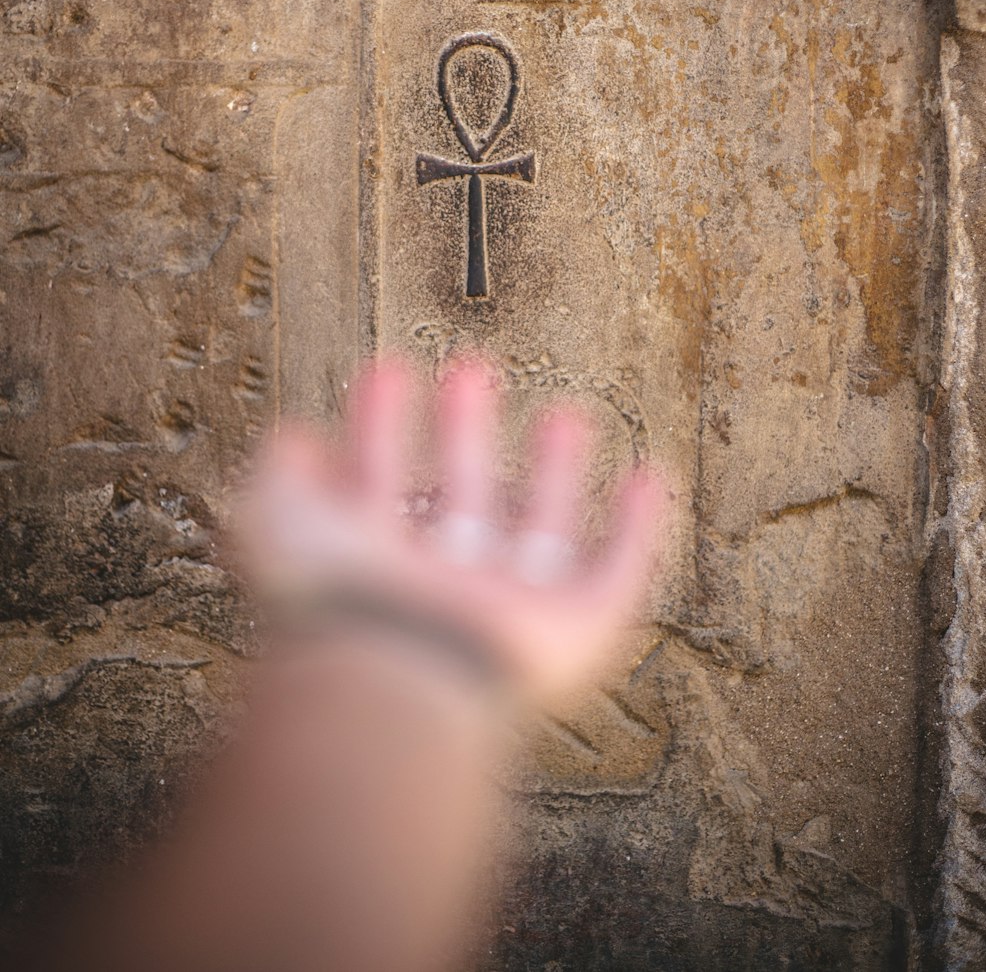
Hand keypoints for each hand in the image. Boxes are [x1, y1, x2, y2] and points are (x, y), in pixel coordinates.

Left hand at [241, 359, 667, 704]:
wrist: (391, 676)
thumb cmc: (335, 602)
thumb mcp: (277, 519)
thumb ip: (280, 473)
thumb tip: (293, 436)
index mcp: (373, 563)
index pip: (379, 488)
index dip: (378, 429)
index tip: (385, 371)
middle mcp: (441, 587)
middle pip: (462, 500)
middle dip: (464, 435)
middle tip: (468, 369)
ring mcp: (510, 611)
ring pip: (541, 532)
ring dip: (556, 473)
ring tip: (565, 413)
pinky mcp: (573, 632)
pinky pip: (618, 575)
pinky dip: (638, 528)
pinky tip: (648, 475)